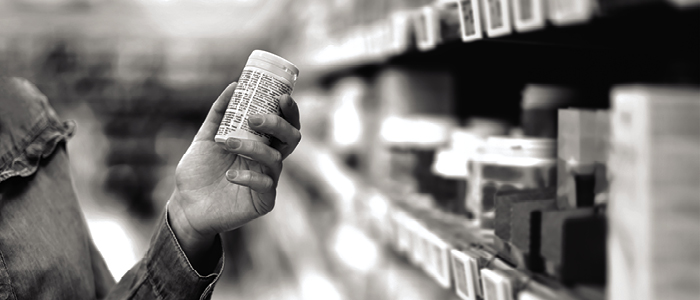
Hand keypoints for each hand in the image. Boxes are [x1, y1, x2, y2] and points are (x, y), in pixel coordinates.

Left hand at [168, 82, 301, 264]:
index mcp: (261, 144)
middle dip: (278, 125)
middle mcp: (268, 160)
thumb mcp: (205, 137)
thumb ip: (219, 113)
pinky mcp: (263, 201)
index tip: (282, 97)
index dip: (290, 111)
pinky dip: (248, 177)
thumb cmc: (198, 172)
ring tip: (227, 143)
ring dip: (253, 148)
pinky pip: (265, 185)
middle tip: (254, 119)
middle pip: (291, 139)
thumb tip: (235, 85)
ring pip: (275, 159)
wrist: (185, 205)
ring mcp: (268, 180)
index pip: (285, 124)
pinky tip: (229, 176)